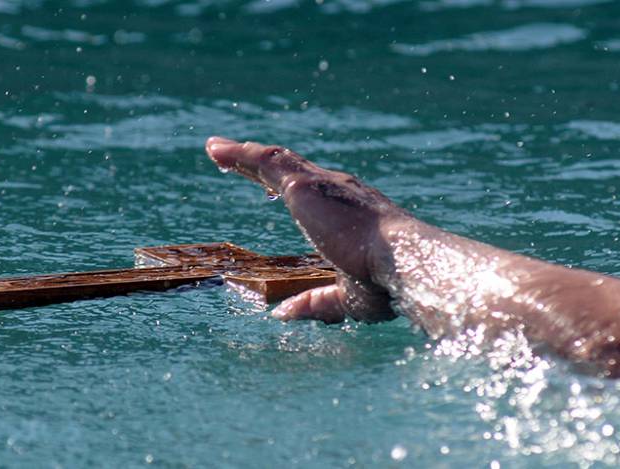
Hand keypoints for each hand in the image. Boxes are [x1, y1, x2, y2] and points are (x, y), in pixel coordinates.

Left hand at [206, 136, 398, 323]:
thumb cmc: (385, 282)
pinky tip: (217, 151)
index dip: (287, 186)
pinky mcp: (302, 186)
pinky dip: (238, 155)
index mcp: (349, 211)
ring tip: (216, 149)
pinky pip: (264, 162)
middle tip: (234, 160)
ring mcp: (319, 184)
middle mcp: (335, 189)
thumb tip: (283, 314)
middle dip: (260, 165)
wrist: (402, 260)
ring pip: (274, 162)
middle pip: (289, 170)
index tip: (268, 186)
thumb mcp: (347, 298)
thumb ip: (316, 303)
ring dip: (244, 155)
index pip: (313, 192)